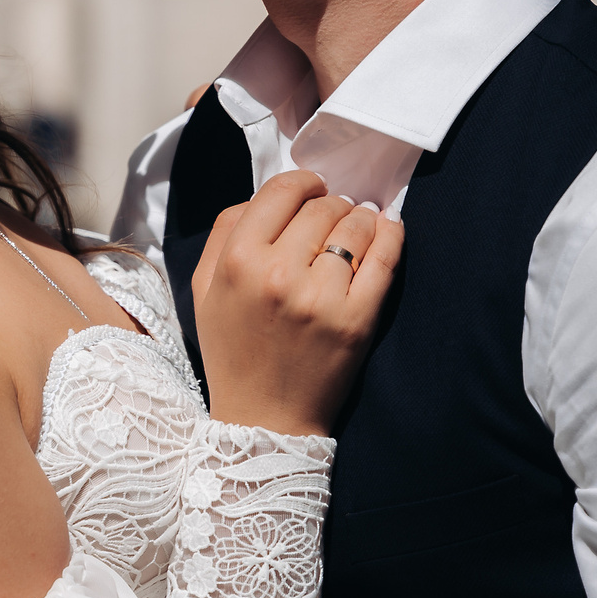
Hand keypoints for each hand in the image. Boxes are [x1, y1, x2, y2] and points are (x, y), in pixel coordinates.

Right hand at [193, 169, 402, 437]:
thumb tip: (266, 197)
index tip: (312, 190)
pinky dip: (391, 236)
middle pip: (321, 207)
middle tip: (333, 216)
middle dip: (331, 203)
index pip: (280, 191)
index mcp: (237, 261)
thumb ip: (224, 233)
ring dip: (360, 218)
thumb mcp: (204, 287)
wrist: (264, 415)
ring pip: (355, 227)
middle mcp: (278, 274)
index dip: (303, 182)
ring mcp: (321, 297)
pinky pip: (384, 259)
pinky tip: (388, 230)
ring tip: (357, 227)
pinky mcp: (357, 318)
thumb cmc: (232, 348)